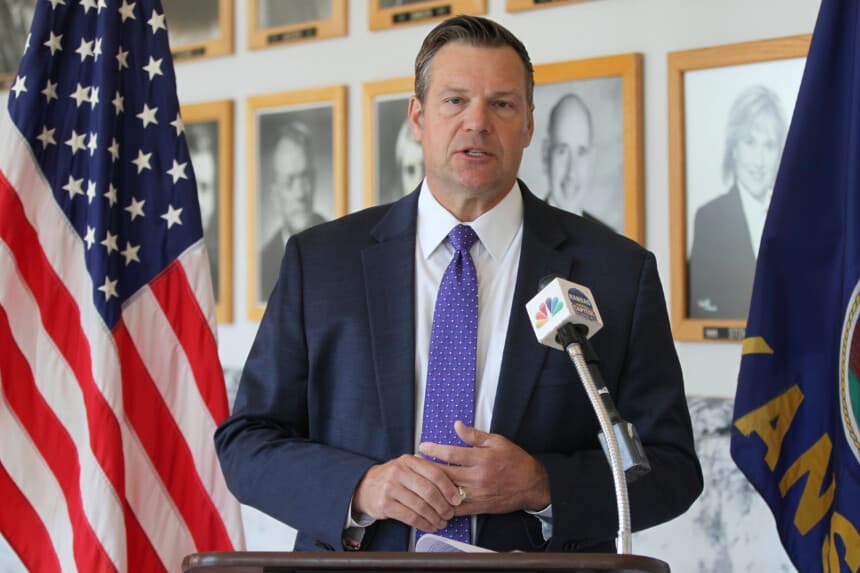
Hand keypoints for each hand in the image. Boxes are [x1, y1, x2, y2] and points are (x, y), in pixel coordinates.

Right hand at [352, 454, 463, 531]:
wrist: (365, 486)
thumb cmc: (392, 478)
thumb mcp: (408, 467)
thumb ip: (427, 471)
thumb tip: (453, 486)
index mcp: (409, 460)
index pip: (435, 474)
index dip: (449, 488)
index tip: (456, 499)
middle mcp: (399, 472)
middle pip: (429, 491)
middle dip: (443, 506)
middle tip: (450, 514)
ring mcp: (390, 488)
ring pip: (420, 506)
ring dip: (435, 517)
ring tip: (441, 522)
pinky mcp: (385, 504)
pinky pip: (410, 517)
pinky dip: (423, 524)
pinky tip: (429, 526)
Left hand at [418, 421, 550, 516]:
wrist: (533, 485)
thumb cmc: (515, 461)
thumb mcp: (497, 441)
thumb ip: (475, 435)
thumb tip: (457, 426)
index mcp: (481, 458)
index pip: (451, 453)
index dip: (434, 449)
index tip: (423, 447)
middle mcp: (478, 477)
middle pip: (445, 473)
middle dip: (428, 468)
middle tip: (415, 463)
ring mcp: (479, 493)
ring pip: (449, 491)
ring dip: (434, 486)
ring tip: (421, 481)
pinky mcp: (481, 507)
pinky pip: (459, 508)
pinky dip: (446, 505)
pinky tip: (436, 500)